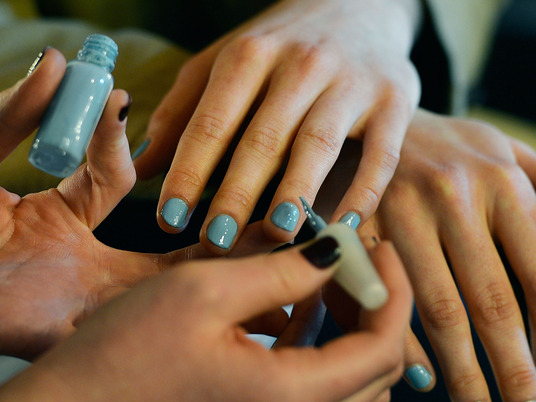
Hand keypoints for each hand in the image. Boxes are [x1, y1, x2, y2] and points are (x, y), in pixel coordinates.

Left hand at [0, 48, 277, 358]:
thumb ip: (11, 116)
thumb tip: (59, 64)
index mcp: (55, 217)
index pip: (117, 180)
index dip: (121, 142)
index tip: (117, 100)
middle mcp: (74, 263)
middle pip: (163, 253)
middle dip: (218, 238)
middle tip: (272, 219)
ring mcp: (68, 301)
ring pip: (157, 295)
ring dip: (212, 284)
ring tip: (274, 267)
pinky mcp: (50, 332)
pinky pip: (119, 332)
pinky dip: (168, 324)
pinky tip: (215, 312)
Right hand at [0, 239, 414, 401]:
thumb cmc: (119, 358)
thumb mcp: (203, 292)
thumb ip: (282, 270)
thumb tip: (336, 251)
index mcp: (292, 399)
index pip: (384, 346)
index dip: (392, 288)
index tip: (377, 244)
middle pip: (378, 371)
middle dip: (376, 306)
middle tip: (350, 258)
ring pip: (354, 389)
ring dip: (351, 331)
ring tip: (320, 280)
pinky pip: (319, 401)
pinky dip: (322, 355)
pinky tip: (290, 315)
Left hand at [135, 0, 420, 251]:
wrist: (359, 4)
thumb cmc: (280, 47)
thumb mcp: (223, 64)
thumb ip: (182, 112)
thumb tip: (139, 166)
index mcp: (250, 54)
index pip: (212, 121)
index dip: (188, 172)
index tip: (168, 218)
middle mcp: (301, 63)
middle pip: (263, 138)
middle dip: (235, 195)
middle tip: (214, 243)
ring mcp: (351, 81)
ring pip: (318, 145)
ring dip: (294, 195)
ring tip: (273, 236)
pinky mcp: (395, 99)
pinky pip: (380, 154)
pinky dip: (364, 192)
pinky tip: (342, 226)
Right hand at [318, 108, 535, 401]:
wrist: (359, 117)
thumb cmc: (438, 142)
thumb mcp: (501, 145)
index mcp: (498, 178)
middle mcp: (452, 196)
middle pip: (492, 301)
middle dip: (512, 369)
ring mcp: (400, 214)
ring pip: (438, 311)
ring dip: (462, 373)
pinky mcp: (358, 231)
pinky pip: (384, 301)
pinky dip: (403, 345)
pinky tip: (423, 378)